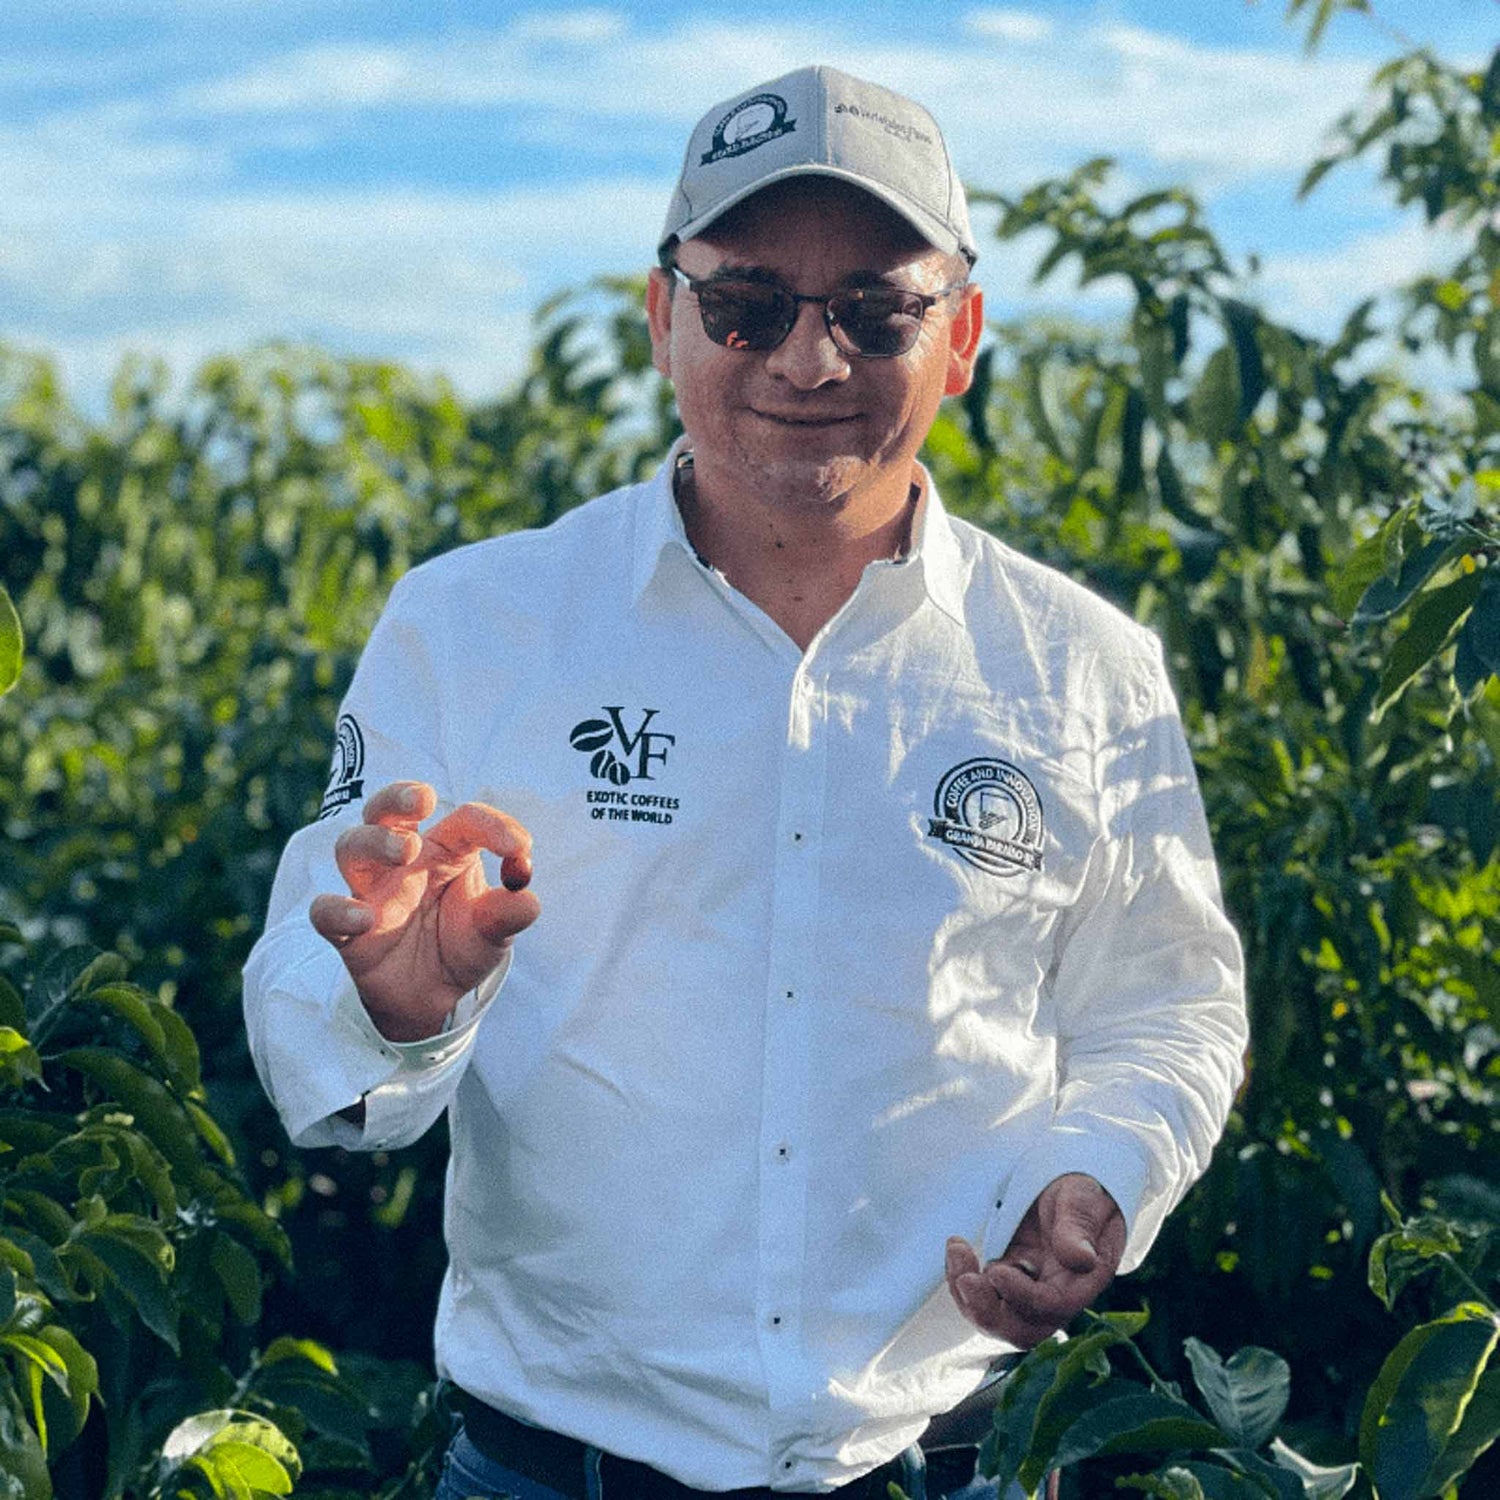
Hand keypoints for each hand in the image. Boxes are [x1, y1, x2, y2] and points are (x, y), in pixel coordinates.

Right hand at [309, 781, 540, 1040]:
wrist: (435, 999)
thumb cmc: (464, 945)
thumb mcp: (494, 932)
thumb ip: (508, 914)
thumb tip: (527, 900)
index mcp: (447, 850)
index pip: (465, 820)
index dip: (494, 827)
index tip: (520, 849)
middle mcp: (404, 862)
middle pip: (386, 810)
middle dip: (399, 796)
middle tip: (423, 800)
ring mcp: (372, 892)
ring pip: (351, 848)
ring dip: (374, 841)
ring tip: (404, 850)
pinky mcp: (348, 930)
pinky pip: (325, 912)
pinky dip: (337, 910)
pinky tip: (364, 918)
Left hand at [945, 1173, 1124, 1345]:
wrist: (1068, 1184)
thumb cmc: (1082, 1190)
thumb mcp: (1082, 1198)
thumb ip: (1079, 1227)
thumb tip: (1082, 1259)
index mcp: (1083, 1279)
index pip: (1053, 1307)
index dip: (1022, 1297)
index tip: (996, 1271)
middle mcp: (1057, 1294)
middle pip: (1022, 1330)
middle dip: (988, 1312)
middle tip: (966, 1280)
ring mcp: (1030, 1288)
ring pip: (997, 1318)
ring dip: (969, 1295)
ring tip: (957, 1250)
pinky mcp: (1008, 1277)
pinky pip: (983, 1296)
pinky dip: (963, 1279)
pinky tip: (958, 1248)